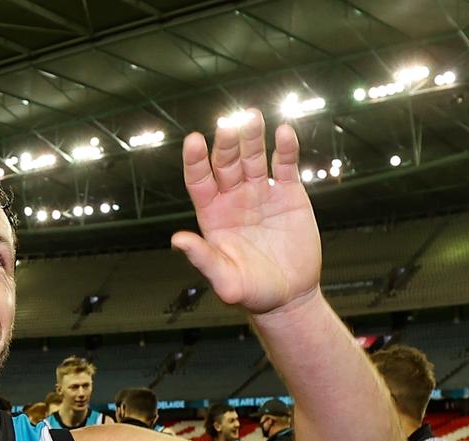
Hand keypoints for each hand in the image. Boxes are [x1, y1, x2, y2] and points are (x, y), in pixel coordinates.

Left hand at [172, 111, 321, 314]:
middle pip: (226, 163)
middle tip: (229, 125)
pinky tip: (284, 132)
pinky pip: (286, 166)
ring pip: (254, 157)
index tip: (193, 140)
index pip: (199, 180)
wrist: (289, 295)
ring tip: (252, 117)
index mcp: (213, 214)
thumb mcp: (226, 280)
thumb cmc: (252, 291)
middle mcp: (234, 198)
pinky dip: (286, 148)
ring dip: (252, 137)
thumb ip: (203, 259)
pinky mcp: (290, 194)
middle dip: (226, 143)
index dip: (195, 161)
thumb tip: (178, 240)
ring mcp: (262, 193)